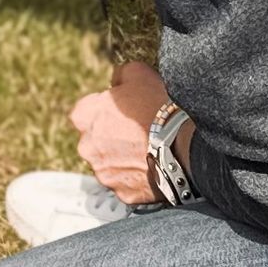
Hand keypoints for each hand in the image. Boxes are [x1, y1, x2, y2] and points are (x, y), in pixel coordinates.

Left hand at [69, 62, 181, 205]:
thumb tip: (116, 80)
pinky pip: (127, 183)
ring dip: (123, 158)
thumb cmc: (157, 108)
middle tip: (138, 131)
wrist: (183, 146)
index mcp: (84, 116)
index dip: (106, 109)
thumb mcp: (137, 73)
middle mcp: (86, 147)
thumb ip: (119, 75)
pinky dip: (137, 177)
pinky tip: (154, 165)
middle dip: (112, 136)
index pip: (87, 111)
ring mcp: (104, 173)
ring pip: (110, 163)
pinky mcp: (122, 193)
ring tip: (149, 149)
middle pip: (96, 140)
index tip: (124, 110)